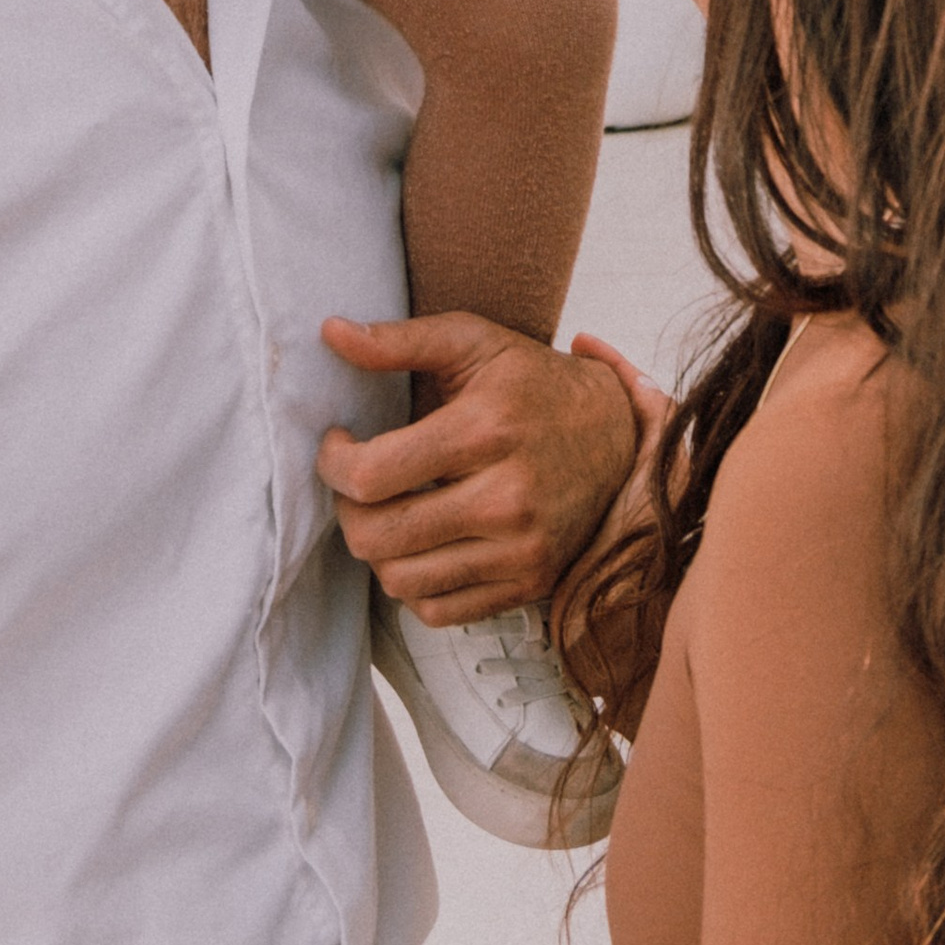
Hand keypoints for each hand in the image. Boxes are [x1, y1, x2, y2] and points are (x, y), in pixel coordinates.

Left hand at [316, 312, 641, 626]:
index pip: (374, 475)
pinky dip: (413, 585)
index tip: (337, 443)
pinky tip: (419, 542)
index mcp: (485, 431)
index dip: (332, 464)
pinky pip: (438, 613)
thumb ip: (397, 339)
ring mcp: (520, 552)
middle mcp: (506, 500)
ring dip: (376, 549)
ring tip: (385, 509)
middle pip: (380, 538)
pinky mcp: (529, 585)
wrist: (615, 434)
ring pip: (402, 582)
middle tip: (353, 481)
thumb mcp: (471, 341)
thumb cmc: (530, 382)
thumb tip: (329, 331)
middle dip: (346, 510)